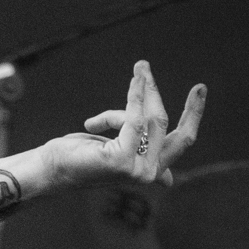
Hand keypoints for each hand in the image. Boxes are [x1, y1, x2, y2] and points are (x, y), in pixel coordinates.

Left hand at [46, 61, 205, 188]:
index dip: (193, 115)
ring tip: (139, 69)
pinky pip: (133, 118)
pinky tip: (132, 84)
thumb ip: (143, 161)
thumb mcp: (117, 152)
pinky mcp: (121, 160)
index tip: (199, 90)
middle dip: (159, 94)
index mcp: (152, 172)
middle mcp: (149, 174)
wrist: (49, 169)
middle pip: (166, 125)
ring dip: (143, 89)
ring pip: (149, 119)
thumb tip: (169, 181)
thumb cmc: (79, 157)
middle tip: (150, 67)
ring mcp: (137, 169)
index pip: (181, 141)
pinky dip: (133, 97)